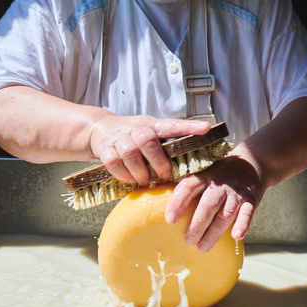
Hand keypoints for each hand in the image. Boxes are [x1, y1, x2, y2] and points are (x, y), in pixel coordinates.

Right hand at [89, 115, 209, 184]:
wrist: (100, 128)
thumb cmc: (134, 136)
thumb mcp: (151, 133)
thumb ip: (166, 145)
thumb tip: (191, 166)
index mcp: (153, 125)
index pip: (173, 124)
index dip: (190, 127)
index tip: (206, 129)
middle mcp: (136, 128)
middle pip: (147, 140)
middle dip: (158, 161)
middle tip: (165, 176)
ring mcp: (119, 137)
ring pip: (130, 153)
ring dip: (140, 171)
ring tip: (146, 181)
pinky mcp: (104, 148)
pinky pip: (114, 162)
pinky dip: (124, 174)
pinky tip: (130, 180)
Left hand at [165, 156, 265, 251]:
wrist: (252, 163)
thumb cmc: (221, 174)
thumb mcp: (205, 173)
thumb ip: (191, 187)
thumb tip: (162, 205)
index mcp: (205, 176)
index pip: (189, 187)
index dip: (178, 203)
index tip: (170, 220)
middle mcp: (220, 184)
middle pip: (207, 205)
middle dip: (197, 225)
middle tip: (188, 241)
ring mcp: (236, 192)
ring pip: (225, 214)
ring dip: (214, 233)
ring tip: (203, 247)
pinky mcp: (251, 200)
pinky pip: (247, 213)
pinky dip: (243, 224)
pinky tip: (236, 236)